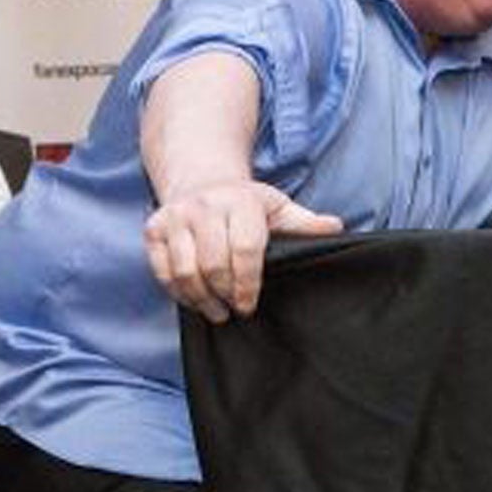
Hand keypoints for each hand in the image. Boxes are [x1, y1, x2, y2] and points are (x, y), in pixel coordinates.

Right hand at [143, 179, 341, 322]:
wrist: (201, 180)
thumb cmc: (247, 203)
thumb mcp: (279, 207)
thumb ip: (305, 223)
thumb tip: (336, 228)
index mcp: (240, 202)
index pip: (245, 249)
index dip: (247, 283)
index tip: (249, 305)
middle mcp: (204, 206)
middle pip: (213, 264)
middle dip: (225, 294)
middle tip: (235, 310)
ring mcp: (176, 216)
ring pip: (185, 270)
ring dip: (200, 299)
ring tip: (216, 312)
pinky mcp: (154, 228)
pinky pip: (162, 269)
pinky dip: (177, 291)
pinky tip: (194, 300)